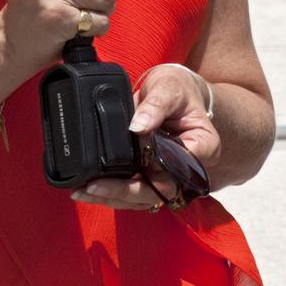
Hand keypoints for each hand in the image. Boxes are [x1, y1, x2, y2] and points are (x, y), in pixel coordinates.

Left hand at [70, 63, 219, 210]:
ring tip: (83, 192)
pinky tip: (89, 189)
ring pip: (143, 197)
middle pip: (158, 191)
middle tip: (92, 188)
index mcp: (202, 147)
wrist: (174, 89)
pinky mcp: (151, 174)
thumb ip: (155, 106)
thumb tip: (136, 128)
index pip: (179, 171)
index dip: (152, 177)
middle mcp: (187, 168)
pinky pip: (134, 190)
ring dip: (113, 198)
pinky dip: (113, 192)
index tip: (125, 173)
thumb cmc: (177, 88)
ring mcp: (168, 174)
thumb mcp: (169, 89)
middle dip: (123, 193)